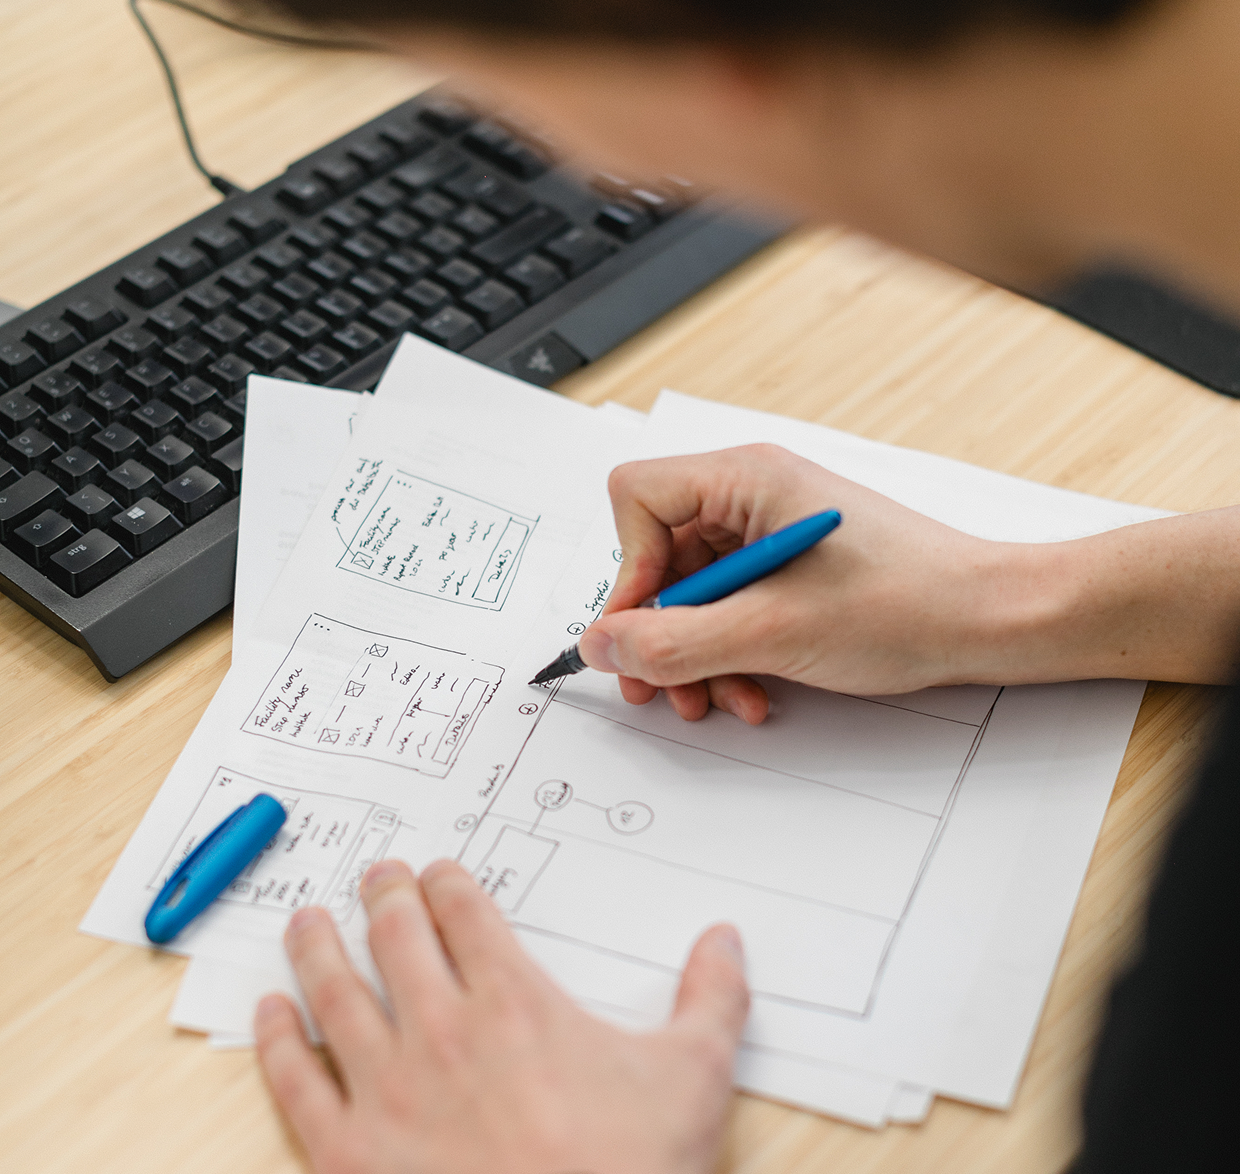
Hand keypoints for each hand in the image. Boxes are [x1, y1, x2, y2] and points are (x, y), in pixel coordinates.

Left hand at [254, 859, 748, 1173]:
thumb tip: (725, 938)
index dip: (446, 882)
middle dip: (384, 896)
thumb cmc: (632, 1172)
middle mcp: (441, 1030)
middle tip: (375, 874)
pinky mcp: (349, 1155)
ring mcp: (387, 1092)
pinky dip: (275, 1041)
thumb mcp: (694, 1078)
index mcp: (514, 1002)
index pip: (465, 913)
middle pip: (396, 937)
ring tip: (305, 919)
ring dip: (316, 947)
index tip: (437, 872)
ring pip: (335, 993)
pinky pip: (296, 1083)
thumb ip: (712, 997)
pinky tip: (267, 1014)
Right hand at [577, 443, 1020, 721]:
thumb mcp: (771, 633)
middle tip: (660, 687)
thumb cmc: (906, 603)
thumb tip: (600, 644)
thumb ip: (672, 642)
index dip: (628, 569)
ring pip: (693, 591)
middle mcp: (753, 495)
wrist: (991, 620)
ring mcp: (772, 531)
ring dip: (696, 653)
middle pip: (658, 554)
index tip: (646, 630)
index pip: (635, 497)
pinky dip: (730, 652)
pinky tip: (753, 690)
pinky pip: (731, 607)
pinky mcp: (791, 568)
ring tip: (718, 700)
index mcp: (745, 478)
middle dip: (662, 630)